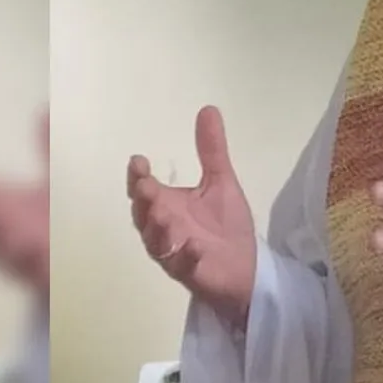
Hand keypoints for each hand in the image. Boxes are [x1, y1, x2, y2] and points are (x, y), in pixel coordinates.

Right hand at [127, 106, 257, 326]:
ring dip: (158, 229)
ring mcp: (174, 253)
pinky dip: (186, 258)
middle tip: (147, 186)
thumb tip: (208, 109)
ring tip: (165, 215)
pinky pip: (183, 267)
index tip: (139, 161)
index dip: (137, 177)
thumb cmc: (226, 225)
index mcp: (167, 205)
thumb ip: (212, 150)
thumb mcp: (221, 181)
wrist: (245, 267)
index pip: (143, 189)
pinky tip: (195, 248)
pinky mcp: (191, 273)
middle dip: (143, 201)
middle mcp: (163, 229)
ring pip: (156, 242)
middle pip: (143, 215)